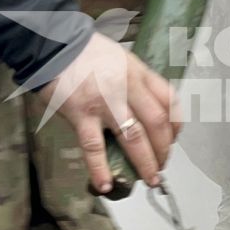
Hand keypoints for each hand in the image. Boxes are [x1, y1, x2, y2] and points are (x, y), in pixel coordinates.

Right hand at [36, 32, 180, 192]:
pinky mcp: (80, 115)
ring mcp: (104, 103)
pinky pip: (94, 147)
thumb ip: (138, 82)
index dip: (176, 127)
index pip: (169, 103)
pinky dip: (100, 169)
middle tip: (161, 167)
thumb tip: (149, 111)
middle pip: (156, 125)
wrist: (53, 44)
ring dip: (145, 163)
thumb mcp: (123, 59)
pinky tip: (105, 185)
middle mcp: (127, 88)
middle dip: (163, 151)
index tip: (172, 141)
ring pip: (133, 138)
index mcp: (139, 74)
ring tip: (149, 180)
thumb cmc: (88, 53)